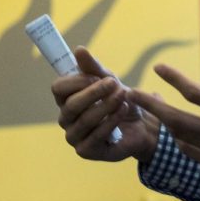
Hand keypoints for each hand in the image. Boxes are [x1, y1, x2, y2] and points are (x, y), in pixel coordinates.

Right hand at [53, 47, 159, 163]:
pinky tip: (123, 110)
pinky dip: (111, 121)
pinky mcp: (86, 151)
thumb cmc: (119, 98)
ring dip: (106, 105)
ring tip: (123, 95)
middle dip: (94, 92)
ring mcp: (74, 136)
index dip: (76, 81)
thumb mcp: (109, 79)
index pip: (58, 88)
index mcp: (66, 98)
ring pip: (85, 120)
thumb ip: (93, 67)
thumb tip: (79, 49)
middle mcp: (66, 118)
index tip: (97, 75)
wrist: (140, 123)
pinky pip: (96, 135)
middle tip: (114, 83)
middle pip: (71, 105)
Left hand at [128, 27, 199, 198]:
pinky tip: (177, 129)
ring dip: (164, 121)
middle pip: (176, 120)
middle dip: (151, 106)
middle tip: (132, 94)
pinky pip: (191, 152)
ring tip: (151, 106)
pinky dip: (180, 138)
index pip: (196, 94)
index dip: (175, 78)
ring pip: (180, 137)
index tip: (159, 67)